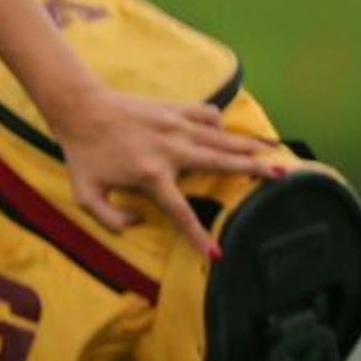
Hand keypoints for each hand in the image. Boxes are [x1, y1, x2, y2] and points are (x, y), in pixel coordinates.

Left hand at [50, 87, 284, 259]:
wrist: (77, 106)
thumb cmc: (81, 151)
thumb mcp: (85, 193)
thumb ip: (108, 218)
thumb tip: (139, 222)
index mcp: (151, 175)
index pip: (181, 213)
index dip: (198, 236)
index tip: (217, 255)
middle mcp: (170, 150)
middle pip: (220, 164)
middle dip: (253, 171)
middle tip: (283, 176)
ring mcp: (174, 127)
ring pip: (220, 138)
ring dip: (248, 146)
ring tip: (276, 151)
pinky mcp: (171, 109)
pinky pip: (204, 115)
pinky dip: (218, 123)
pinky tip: (228, 131)